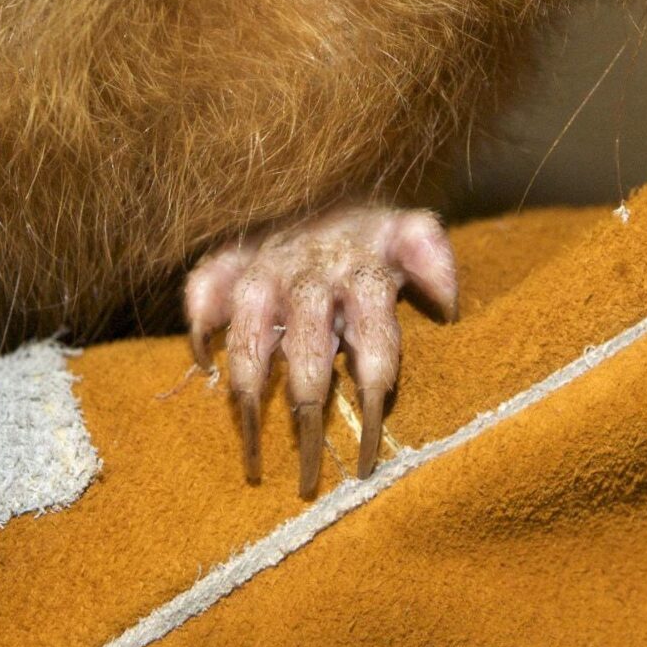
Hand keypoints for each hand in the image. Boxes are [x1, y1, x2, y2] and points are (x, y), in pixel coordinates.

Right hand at [184, 203, 456, 496]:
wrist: (314, 169)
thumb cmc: (366, 226)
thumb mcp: (409, 229)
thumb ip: (430, 255)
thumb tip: (447, 303)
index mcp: (362, 274)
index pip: (374, 345)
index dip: (372, 402)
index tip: (366, 459)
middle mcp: (310, 275)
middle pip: (308, 353)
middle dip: (308, 417)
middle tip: (307, 478)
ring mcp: (265, 268)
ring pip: (250, 336)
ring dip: (248, 394)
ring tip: (250, 449)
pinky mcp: (228, 257)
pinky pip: (203, 291)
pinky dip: (199, 328)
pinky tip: (202, 367)